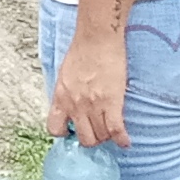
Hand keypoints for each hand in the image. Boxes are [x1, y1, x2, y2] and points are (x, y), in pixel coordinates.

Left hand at [47, 25, 129, 146]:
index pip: (54, 128)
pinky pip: (116, 130)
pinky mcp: (111, 102)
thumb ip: (67, 93)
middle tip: (98, 132)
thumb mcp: (65, 75)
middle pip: (84, 138)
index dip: (65, 133)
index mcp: (61, 97)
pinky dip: (122, 139)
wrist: (97, 38)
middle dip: (92, 139)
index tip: (74, 129)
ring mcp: (93, 105)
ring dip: (107, 136)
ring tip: (111, 131)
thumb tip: (71, 105)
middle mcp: (75, 105)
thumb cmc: (82, 50)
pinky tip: (125, 141)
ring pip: (101, 136)